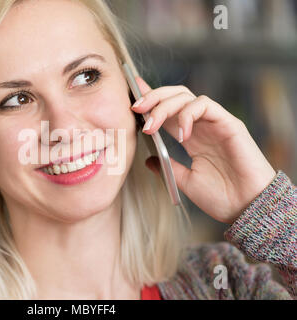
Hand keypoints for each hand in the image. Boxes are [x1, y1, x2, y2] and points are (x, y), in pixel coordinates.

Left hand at [131, 77, 276, 223]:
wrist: (246, 209)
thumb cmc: (221, 197)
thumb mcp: (185, 181)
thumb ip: (167, 167)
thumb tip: (147, 160)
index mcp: (191, 136)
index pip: (169, 109)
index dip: (152, 98)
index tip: (133, 93)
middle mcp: (201, 126)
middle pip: (175, 96)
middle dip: (152, 97)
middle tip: (135, 108)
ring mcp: (215, 123)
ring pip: (187, 96)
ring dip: (164, 106)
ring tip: (151, 126)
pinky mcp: (229, 124)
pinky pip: (205, 105)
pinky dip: (188, 114)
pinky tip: (181, 135)